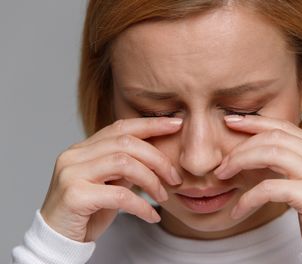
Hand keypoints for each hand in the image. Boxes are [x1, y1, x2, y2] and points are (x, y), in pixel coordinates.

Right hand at [40, 117, 182, 241]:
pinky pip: (120, 195)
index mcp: (83, 148)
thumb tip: (158, 155)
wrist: (59, 239)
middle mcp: (74, 155)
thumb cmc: (88, 210)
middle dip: (157, 158)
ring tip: (163, 196)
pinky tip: (152, 215)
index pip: (120, 127)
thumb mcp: (110, 182)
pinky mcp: (74, 196)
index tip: (176, 124)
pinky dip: (141, 205)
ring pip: (124, 163)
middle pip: (126, 143)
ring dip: (152, 181)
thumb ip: (127, 165)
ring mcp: (72, 173)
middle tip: (175, 177)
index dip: (150, 124)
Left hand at [214, 115, 301, 252]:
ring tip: (223, 176)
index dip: (256, 122)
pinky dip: (248, 197)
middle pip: (275, 138)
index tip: (231, 122)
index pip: (285, 127)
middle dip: (242, 146)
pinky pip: (270, 188)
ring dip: (240, 163)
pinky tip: (238, 209)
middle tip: (222, 162)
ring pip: (271, 154)